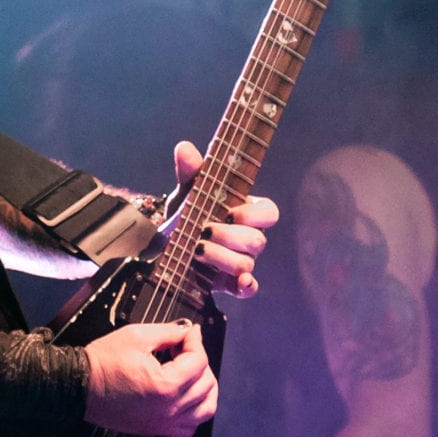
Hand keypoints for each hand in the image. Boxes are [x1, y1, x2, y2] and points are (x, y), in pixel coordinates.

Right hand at [84, 319, 216, 436]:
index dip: (195, 340)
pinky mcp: (158, 429)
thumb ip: (169, 332)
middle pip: (207, 384)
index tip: (188, 332)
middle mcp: (169, 408)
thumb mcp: (136, 336)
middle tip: (184, 348)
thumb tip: (188, 331)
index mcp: (165, 385)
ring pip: (206, 409)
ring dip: (205, 387)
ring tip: (191, 372)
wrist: (80, 386)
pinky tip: (185, 396)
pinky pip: (190, 426)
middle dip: (199, 360)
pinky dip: (195, 411)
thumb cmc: (102, 363)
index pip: (199, 361)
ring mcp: (164, 422)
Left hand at [173, 139, 278, 300]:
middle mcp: (249, 238)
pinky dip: (245, 286)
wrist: (169, 246)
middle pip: (257, 242)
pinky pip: (249, 289)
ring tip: (197, 251)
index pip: (269, 213)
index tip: (231, 212)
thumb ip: (191, 172)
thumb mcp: (187, 192)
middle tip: (204, 231)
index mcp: (246, 211)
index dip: (254, 215)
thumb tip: (184, 148)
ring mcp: (242, 261)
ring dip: (221, 259)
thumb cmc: (188, 213)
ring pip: (247, 264)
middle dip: (229, 237)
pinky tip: (238, 283)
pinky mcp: (231, 283)